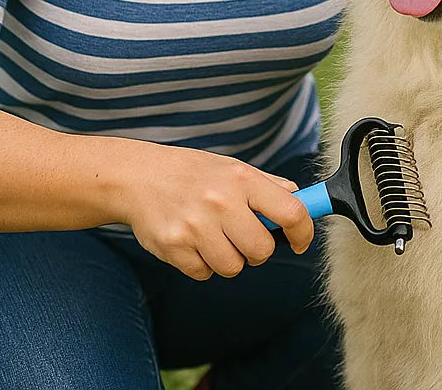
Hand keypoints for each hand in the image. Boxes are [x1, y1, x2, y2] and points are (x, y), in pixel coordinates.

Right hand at [116, 143, 313, 280]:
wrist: (138, 177)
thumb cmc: (191, 173)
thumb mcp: (231, 168)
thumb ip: (266, 185)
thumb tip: (300, 198)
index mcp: (241, 179)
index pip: (290, 212)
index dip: (303, 232)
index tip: (300, 240)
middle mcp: (220, 202)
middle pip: (262, 250)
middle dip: (257, 250)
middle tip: (243, 236)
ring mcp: (196, 227)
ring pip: (233, 267)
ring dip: (228, 258)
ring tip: (213, 236)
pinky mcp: (174, 248)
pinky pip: (204, 274)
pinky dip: (202, 263)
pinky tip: (192, 241)